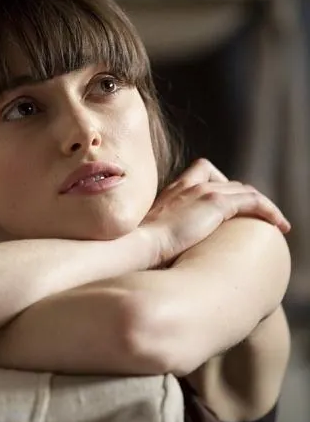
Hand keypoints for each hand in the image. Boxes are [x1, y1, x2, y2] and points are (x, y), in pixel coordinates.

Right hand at [141, 159, 290, 265]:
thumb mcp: (151, 232)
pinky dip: (269, 211)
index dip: (221, 186)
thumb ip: (162, 229)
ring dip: (263, 205)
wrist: (140, 244)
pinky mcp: (215, 203)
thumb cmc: (141, 246)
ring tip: (276, 222)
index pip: (204, 173)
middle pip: (229, 182)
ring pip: (245, 190)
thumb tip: (167, 247)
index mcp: (173, 189)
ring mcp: (203, 191)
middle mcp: (190, 185)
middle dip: (245, 198)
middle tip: (256, 218)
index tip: (230, 207)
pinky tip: (280, 226)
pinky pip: (253, 201)